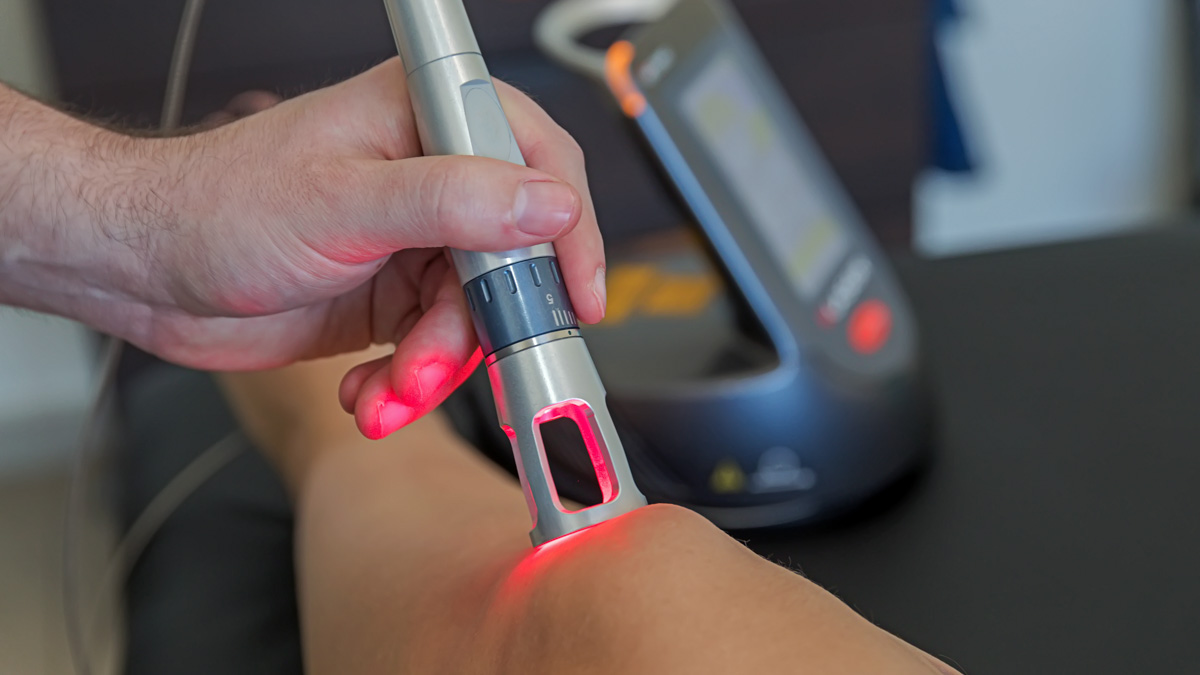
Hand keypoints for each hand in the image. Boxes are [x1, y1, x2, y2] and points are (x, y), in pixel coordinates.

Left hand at [8, 60, 604, 438]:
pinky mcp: (395, 298)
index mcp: (424, 118)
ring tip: (387, 390)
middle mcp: (431, 178)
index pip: (539, 162)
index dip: (569, 231)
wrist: (146, 273)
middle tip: (438, 362)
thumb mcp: (343, 202)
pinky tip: (369, 392)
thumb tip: (548, 207)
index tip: (578, 295)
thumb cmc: (217, 206)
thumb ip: (453, 201)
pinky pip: (438, 349)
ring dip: (435, 368)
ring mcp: (415, 242)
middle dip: (479, 328)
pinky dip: (410, 383)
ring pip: (477, 317)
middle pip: (514, 258)